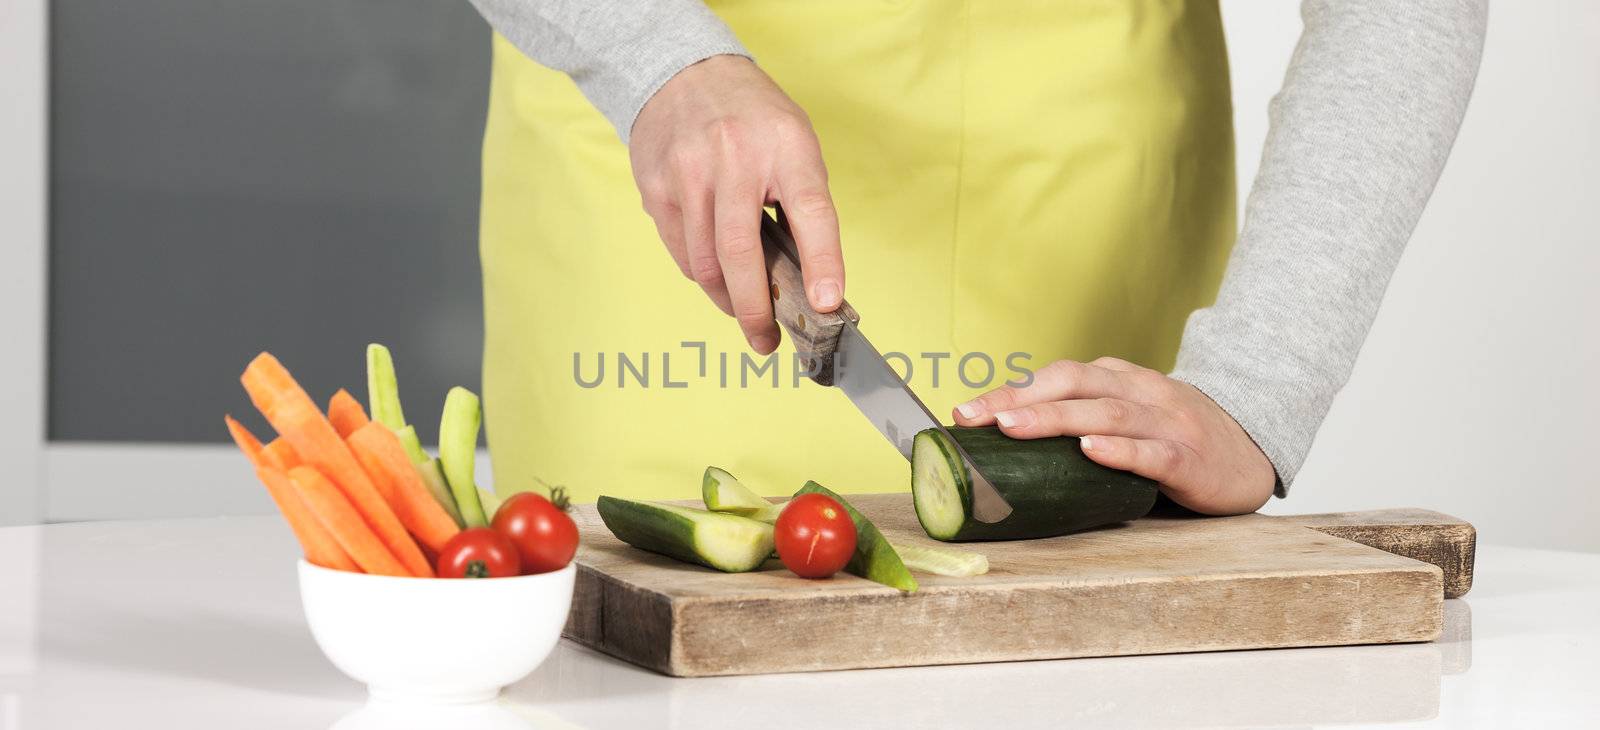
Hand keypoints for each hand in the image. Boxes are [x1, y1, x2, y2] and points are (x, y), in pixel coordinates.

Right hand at [629, 55, 843, 353]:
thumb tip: (811, 282)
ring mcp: (688, 173)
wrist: (684, 72)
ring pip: (705, 263)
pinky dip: (702, 274)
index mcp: (786, 147)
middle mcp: (734, 157)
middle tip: (766, 341)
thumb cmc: (754, 119)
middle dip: (756, 311)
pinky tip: (716, 274)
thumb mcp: (795, 145)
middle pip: (741, 253)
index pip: (811, 211)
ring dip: (726, 299)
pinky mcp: (655, 187)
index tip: (828, 304)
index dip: (823, 262)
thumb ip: (803, 206)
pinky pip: (680, 252)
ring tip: (743, 310)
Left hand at [952, 357, 1274, 514]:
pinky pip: (1150, 452)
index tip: (964, 412)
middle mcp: (1140, 392)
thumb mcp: (1128, 414)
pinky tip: (1090, 452)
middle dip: (1019, 401)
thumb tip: (1007, 441)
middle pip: (1074, 386)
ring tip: (1014, 427)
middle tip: (977, 419)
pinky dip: (1118, 451)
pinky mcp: (1189, 459)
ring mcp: (1167, 423)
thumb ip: (1083, 418)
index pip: (1057, 376)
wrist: (1252, 449)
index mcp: (1119, 380)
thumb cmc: (1175, 437)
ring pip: (1106, 414)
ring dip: (1055, 418)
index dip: (1010, 390)